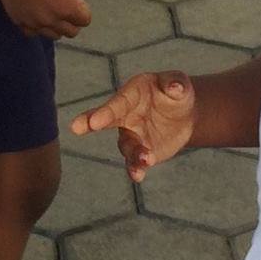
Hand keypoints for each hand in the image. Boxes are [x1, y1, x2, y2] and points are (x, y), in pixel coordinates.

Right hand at [0, 0, 91, 39]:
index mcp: (66, 8)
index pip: (84, 21)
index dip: (84, 13)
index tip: (80, 6)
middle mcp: (52, 21)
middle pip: (71, 32)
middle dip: (74, 23)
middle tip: (69, 12)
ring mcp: (35, 24)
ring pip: (53, 35)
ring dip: (57, 27)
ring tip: (53, 15)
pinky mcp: (21, 23)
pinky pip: (34, 32)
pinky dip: (39, 27)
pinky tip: (37, 16)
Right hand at [70, 71, 194, 180]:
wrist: (185, 116)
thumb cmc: (176, 93)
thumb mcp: (179, 84)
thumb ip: (176, 83)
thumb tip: (175, 87)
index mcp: (132, 94)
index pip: (117, 103)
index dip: (104, 112)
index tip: (93, 122)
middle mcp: (125, 114)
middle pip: (106, 120)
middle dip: (91, 123)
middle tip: (76, 127)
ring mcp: (132, 135)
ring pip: (126, 146)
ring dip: (134, 154)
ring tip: (147, 159)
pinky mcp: (141, 152)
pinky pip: (135, 163)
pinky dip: (136, 169)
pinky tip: (138, 176)